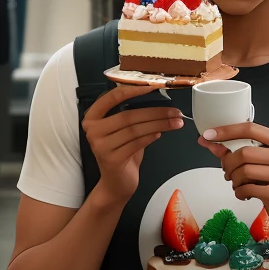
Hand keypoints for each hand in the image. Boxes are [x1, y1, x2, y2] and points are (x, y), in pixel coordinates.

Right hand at [82, 84, 182, 205]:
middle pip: (128, 115)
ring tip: (176, 122)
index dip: (134, 90)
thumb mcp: (124, 130)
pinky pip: (136, 143)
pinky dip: (151, 137)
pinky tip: (160, 134)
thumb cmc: (122, 152)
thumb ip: (132, 114)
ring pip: (134, 129)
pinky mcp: (111, 159)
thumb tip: (159, 98)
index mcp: (93, 116)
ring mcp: (100, 145)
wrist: (116, 183)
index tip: (154, 86)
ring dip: (159, 124)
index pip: (112, 97)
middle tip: (176, 112)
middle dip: (155, 112)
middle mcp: (92, 130)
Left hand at [202, 122, 268, 226]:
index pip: (249, 128)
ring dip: (234, 180)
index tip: (208, 134)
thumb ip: (239, 153)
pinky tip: (245, 194)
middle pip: (243, 152)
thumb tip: (213, 144)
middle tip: (227, 172)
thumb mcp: (264, 164)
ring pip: (243, 170)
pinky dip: (240, 192)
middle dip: (228, 164)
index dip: (226, 130)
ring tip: (238, 185)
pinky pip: (247, 188)